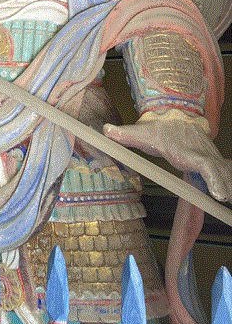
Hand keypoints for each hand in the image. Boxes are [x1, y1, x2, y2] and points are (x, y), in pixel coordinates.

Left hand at [104, 115, 231, 201]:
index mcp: (188, 151)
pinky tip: (229, 199)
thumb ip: (126, 135)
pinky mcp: (215, 162)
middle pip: (221, 171)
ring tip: (230, 205)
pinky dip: (229, 183)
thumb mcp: (142, 132)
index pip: (205, 164)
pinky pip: (225, 173)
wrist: (177, 118)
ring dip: (229, 185)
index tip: (218, 194)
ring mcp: (212, 157)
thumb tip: (105, 130)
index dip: (213, 177)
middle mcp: (204, 155)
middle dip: (227, 185)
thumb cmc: (160, 130)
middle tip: (228, 202)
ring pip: (226, 172)